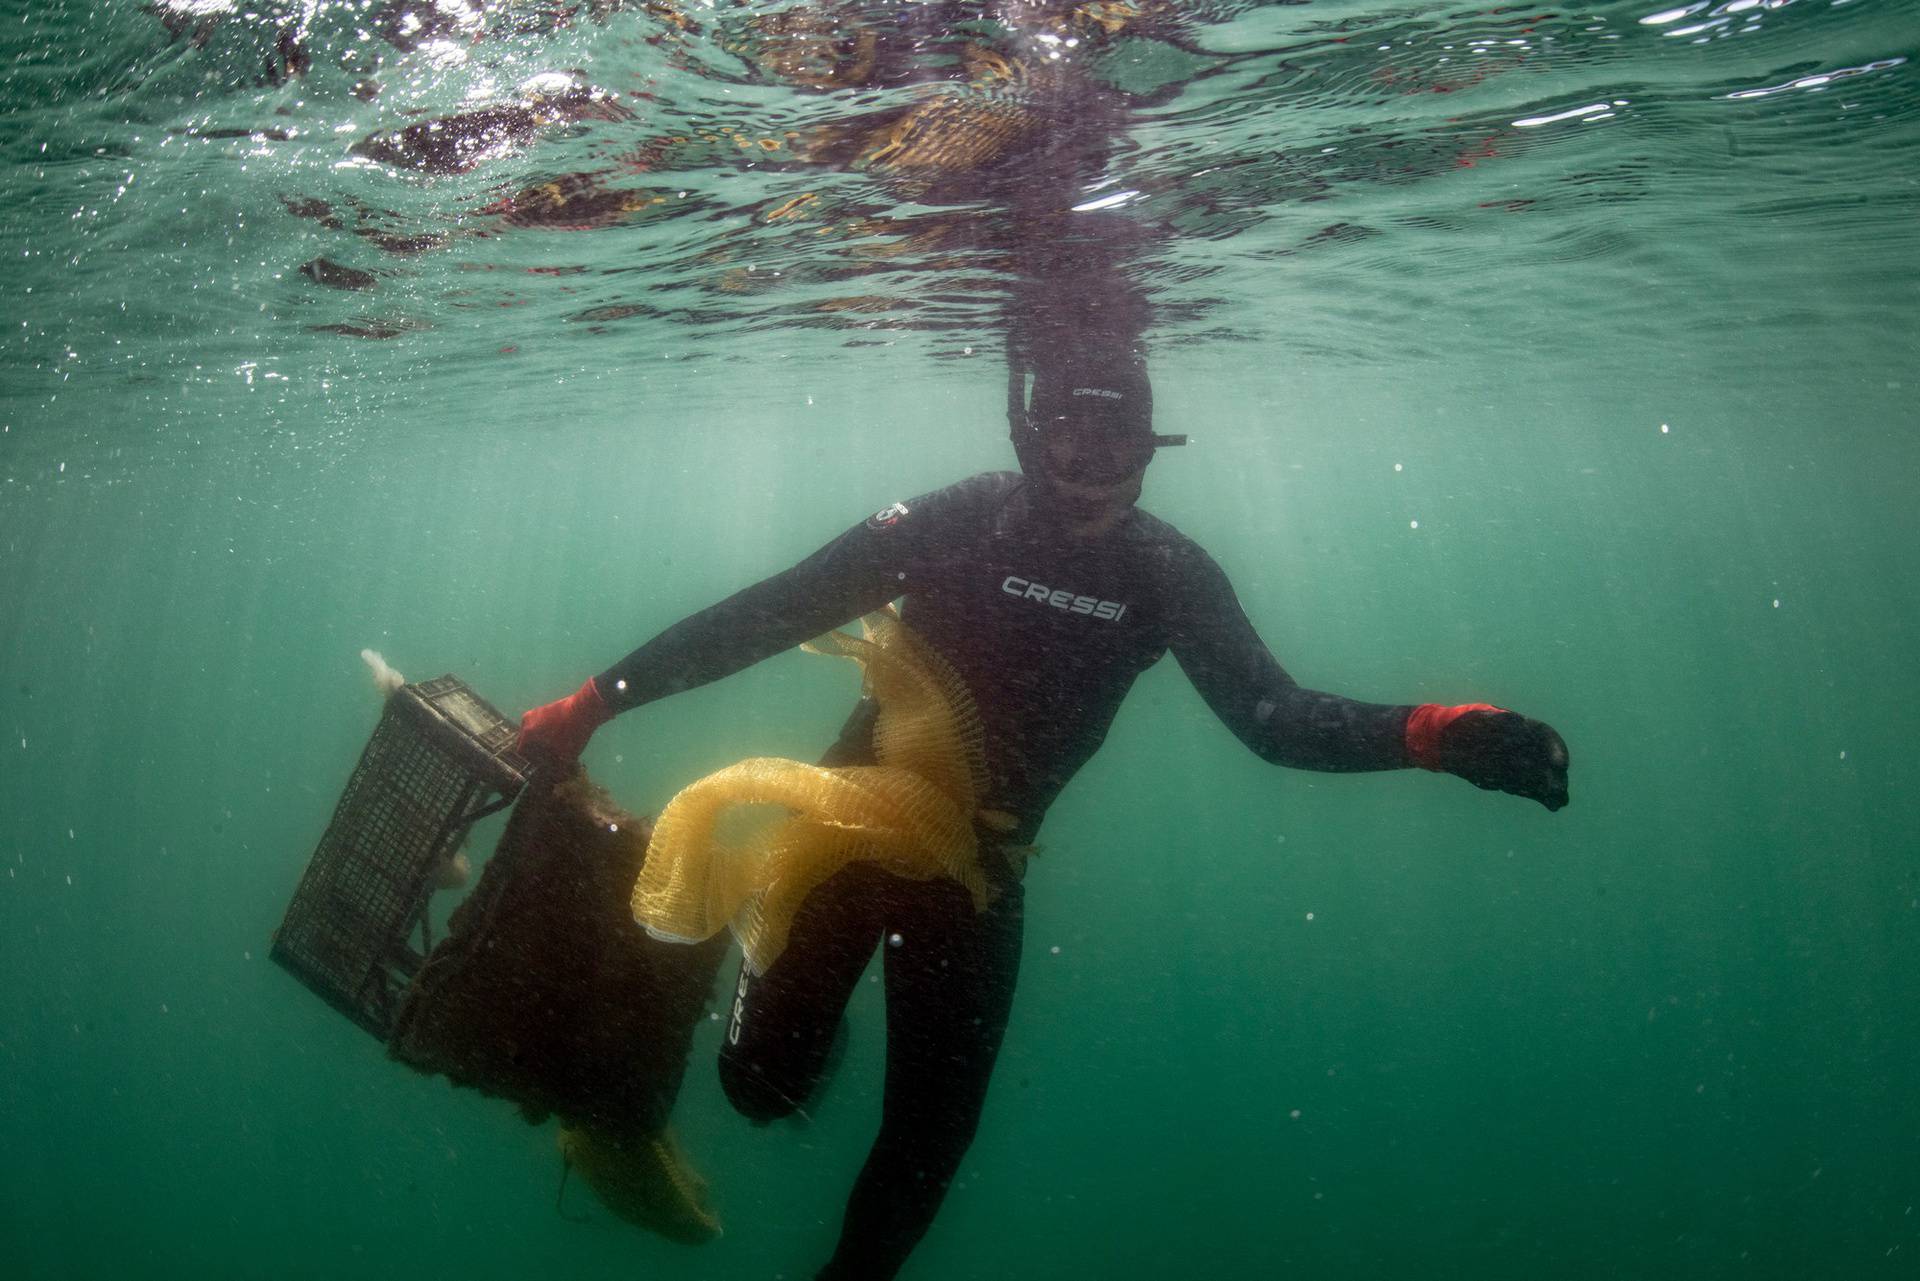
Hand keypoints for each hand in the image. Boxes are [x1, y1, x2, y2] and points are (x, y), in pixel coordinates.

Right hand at [516, 677, 610, 765]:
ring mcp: (535, 712)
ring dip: (541, 743)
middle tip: (548, 761)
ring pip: (533, 734)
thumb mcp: (566, 756)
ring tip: (555, 751)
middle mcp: (527, 721)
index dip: (530, 762)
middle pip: (526, 742)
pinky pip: (540, 725)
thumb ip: (558, 771)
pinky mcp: (544, 709)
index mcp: (528, 732)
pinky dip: (546, 734)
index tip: (540, 768)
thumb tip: (555, 780)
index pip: (522, 753)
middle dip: (535, 753)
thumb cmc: (573, 733)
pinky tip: (559, 740)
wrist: (586, 708)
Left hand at [1432, 709, 1569, 811]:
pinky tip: (1553, 805)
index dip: (1557, 750)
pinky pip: (1533, 788)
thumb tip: (1511, 720)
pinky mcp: (1518, 778)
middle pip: (1547, 760)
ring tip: (1559, 801)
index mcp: (1521, 726)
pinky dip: (1543, 797)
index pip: (1545, 736)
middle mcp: (1528, 745)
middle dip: (1554, 775)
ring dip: (1553, 790)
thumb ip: (1493, 722)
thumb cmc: (1467, 725)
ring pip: (1544, 776)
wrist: (1453, 742)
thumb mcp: (1477, 720)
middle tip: (1559, 790)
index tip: (1560, 764)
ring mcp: (1525, 762)